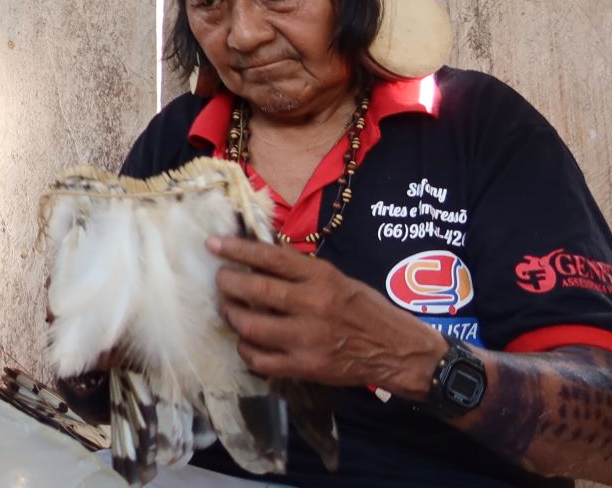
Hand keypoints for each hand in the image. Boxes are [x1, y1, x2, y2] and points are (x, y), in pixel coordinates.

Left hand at [210, 234, 445, 397]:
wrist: (398, 351)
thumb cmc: (366, 310)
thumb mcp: (337, 278)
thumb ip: (300, 271)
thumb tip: (258, 257)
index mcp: (321, 278)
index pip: (270, 258)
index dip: (237, 250)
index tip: (213, 244)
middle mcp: (311, 306)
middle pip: (253, 291)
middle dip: (227, 284)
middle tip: (220, 280)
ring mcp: (306, 339)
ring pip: (250, 326)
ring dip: (232, 315)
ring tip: (230, 309)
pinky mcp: (304, 367)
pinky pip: (259, 360)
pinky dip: (245, 349)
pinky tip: (246, 341)